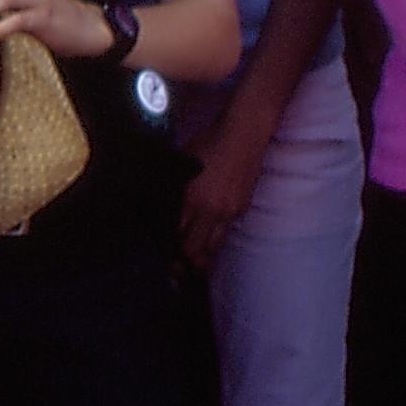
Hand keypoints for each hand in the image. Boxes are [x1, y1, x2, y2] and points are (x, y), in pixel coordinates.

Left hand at [175, 133, 267, 273]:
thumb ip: (174, 188)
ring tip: (191, 263)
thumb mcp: (182, 164)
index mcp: (191, 198)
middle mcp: (211, 210)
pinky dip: (214, 238)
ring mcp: (229, 211)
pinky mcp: (241, 208)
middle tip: (174, 270)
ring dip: (201, 256)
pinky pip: (224, 232)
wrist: (244, 134)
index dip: (168, 251)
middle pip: (195, 250)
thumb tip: (161, 207)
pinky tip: (206, 238)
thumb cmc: (208, 142)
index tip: (162, 259)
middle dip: (184, 264)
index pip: (177, 236)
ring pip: (213, 247)